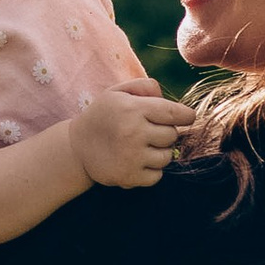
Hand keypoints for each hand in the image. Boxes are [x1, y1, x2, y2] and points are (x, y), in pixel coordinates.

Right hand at [70, 86, 192, 190]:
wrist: (76, 148)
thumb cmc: (103, 115)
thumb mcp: (117, 92)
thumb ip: (144, 87)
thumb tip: (166, 97)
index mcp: (132, 109)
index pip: (175, 114)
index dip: (186, 115)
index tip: (187, 117)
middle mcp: (133, 133)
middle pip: (173, 136)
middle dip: (166, 133)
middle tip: (149, 131)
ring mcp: (131, 157)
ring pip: (167, 157)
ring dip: (159, 152)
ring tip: (141, 147)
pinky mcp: (129, 177)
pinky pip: (157, 176)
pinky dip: (151, 170)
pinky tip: (136, 161)